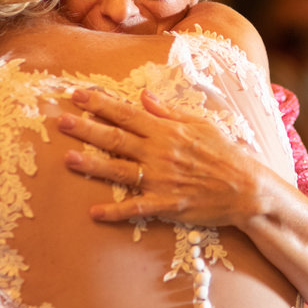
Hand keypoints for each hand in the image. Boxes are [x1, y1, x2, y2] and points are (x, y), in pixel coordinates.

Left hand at [58, 89, 261, 225]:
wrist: (247, 187)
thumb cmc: (226, 153)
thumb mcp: (201, 124)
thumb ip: (169, 112)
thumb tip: (144, 96)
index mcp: (167, 131)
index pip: (127, 113)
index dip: (101, 104)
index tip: (78, 94)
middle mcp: (160, 152)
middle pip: (116, 138)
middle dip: (86, 129)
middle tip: (61, 121)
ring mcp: (161, 179)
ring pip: (119, 170)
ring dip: (92, 165)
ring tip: (68, 159)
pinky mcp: (167, 204)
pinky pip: (136, 208)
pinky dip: (115, 212)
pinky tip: (94, 213)